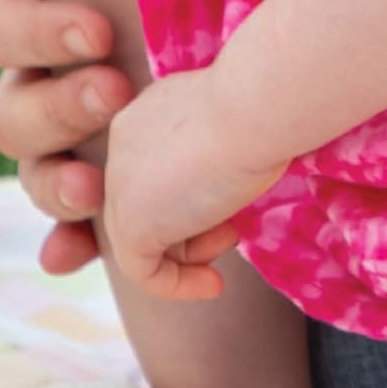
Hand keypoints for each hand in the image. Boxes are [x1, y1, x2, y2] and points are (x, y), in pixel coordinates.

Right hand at [0, 0, 132, 274]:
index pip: (0, 25)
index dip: (37, 31)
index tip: (100, 28)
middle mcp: (49, 70)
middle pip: (11, 110)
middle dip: (54, 110)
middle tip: (116, 92)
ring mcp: (79, 126)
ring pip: (35, 170)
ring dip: (52, 186)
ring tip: (96, 188)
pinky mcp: (121, 166)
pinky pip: (78, 220)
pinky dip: (71, 241)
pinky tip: (77, 253)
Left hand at [101, 66, 286, 301]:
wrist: (258, 103)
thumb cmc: (265, 102)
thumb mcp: (234, 124)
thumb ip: (214, 148)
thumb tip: (224, 179)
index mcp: (149, 112)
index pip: (158, 167)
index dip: (194, 191)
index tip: (231, 199)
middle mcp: (125, 142)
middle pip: (148, 201)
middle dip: (192, 225)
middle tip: (233, 227)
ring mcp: (121, 184)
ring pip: (143, 235)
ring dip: (190, 251)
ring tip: (231, 239)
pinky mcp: (131, 224)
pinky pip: (141, 270)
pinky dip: (176, 284)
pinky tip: (213, 285)